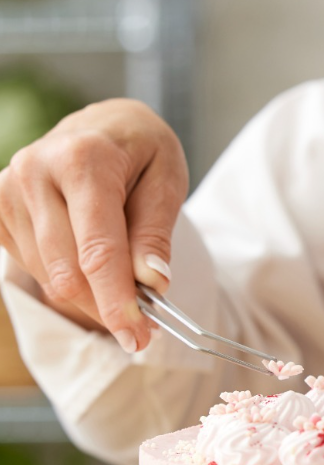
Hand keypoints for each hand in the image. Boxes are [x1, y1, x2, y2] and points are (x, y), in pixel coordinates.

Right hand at [0, 98, 188, 352]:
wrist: (105, 126)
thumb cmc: (142, 152)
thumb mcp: (167, 181)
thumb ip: (155, 232)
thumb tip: (152, 281)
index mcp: (83, 160)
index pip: (98, 250)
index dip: (118, 302)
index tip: (139, 338)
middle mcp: (35, 172)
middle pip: (68, 272)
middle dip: (107, 309)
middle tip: (144, 328)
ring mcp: (10, 191)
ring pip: (50, 277)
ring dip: (91, 297)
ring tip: (126, 288)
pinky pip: (34, 268)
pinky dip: (69, 280)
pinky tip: (91, 264)